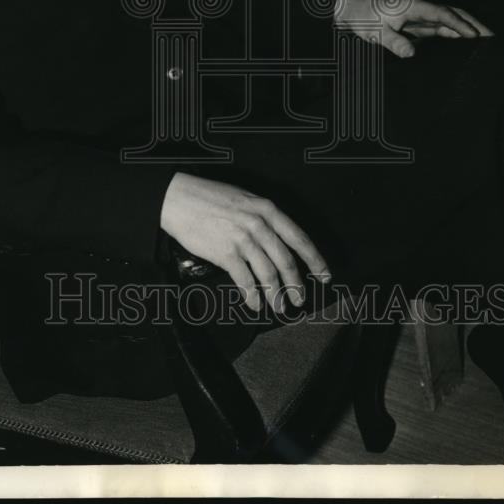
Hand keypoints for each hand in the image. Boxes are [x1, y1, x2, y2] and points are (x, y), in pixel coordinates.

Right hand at [160, 172, 329, 310]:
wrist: (178, 199)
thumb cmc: (209, 197)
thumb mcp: (244, 198)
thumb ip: (263, 217)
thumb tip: (278, 241)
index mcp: (267, 209)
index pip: (299, 238)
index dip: (315, 260)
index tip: (324, 275)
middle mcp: (259, 224)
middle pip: (286, 261)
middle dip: (296, 284)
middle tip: (299, 299)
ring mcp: (243, 239)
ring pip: (268, 274)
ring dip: (276, 295)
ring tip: (279, 307)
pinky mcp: (226, 253)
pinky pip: (245, 281)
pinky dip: (252, 296)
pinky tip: (255, 303)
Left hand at [335, 0, 492, 59]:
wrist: (352, 12)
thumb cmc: (363, 19)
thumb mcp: (376, 33)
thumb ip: (394, 42)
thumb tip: (411, 53)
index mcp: (413, 6)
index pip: (442, 14)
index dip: (459, 24)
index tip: (474, 35)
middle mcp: (420, 8)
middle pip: (452, 13)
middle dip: (472, 23)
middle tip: (490, 37)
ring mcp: (420, 15)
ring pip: (448, 20)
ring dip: (466, 28)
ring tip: (484, 40)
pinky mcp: (417, 23)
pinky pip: (440, 27)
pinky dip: (454, 33)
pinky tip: (464, 42)